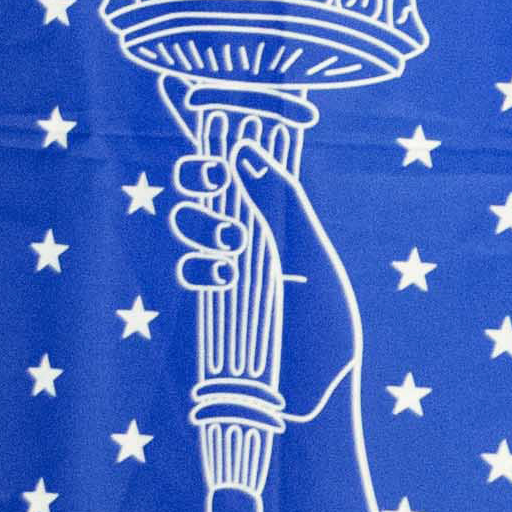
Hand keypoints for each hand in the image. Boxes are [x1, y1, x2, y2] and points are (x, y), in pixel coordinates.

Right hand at [165, 121, 361, 422]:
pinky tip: (225, 276)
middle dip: (199, 171)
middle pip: (203, 184)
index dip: (223, 134)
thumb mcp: (312, 258)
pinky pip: (186, 267)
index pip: (245, 166)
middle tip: (213, 175)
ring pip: (187, 220)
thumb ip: (282, 206)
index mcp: (278, 221)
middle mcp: (247, 239)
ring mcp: (224, 271)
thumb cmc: (325, 332)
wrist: (317, 400)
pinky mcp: (206, 304)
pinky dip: (199, 263)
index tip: (214, 111)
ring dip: (203, 219)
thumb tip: (244, 148)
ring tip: (235, 241)